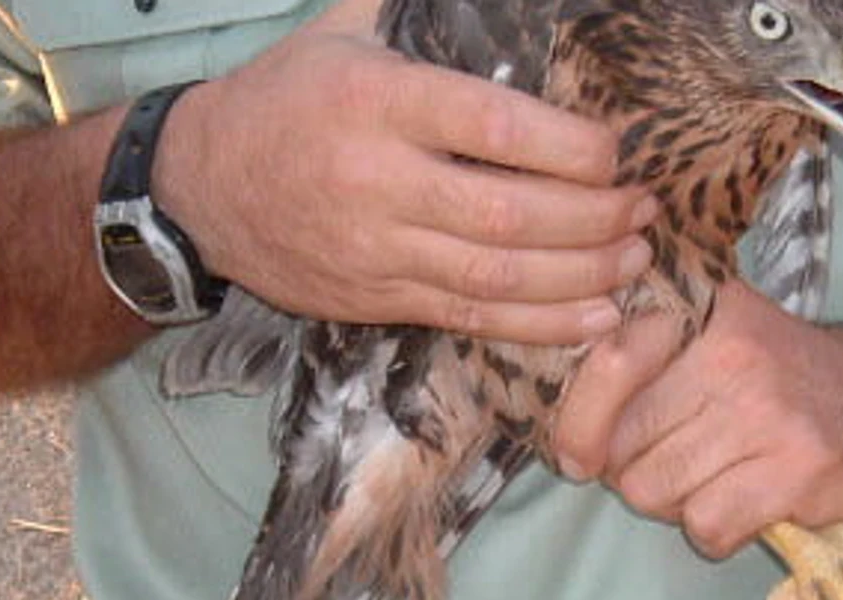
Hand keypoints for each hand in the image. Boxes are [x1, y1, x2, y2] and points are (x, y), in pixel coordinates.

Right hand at [155, 13, 657, 345]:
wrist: (199, 188)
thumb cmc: (286, 98)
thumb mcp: (342, 32)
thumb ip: (413, 5)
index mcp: (378, 101)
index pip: (493, 128)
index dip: (570, 148)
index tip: (617, 153)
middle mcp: (378, 179)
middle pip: (509, 213)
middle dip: (594, 218)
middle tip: (643, 209)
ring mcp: (378, 249)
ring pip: (498, 276)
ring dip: (583, 275)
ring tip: (636, 259)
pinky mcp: (378, 300)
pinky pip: (472, 318)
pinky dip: (543, 324)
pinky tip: (597, 315)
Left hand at [554, 283, 842, 557]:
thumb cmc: (784, 376)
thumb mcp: (718, 329)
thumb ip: (640, 347)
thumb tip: (555, 410)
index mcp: (701, 312)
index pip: (604, 366)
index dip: (578, 422)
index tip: (581, 451)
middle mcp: (731, 355)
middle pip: (620, 446)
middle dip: (632, 471)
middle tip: (676, 462)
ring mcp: (765, 414)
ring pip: (655, 491)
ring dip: (676, 503)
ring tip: (718, 478)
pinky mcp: (794, 473)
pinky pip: (705, 525)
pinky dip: (717, 530)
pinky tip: (748, 504)